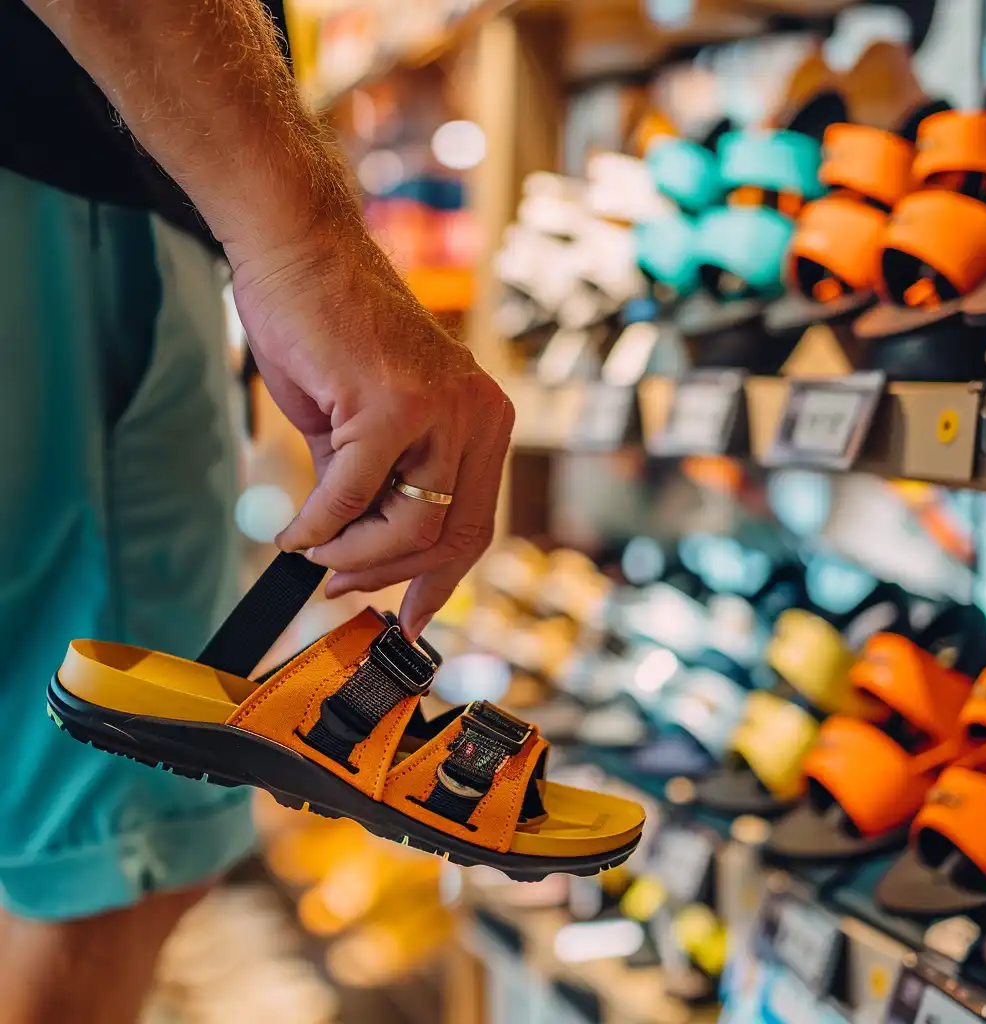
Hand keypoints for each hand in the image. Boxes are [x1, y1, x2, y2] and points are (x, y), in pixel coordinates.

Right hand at [230, 223, 513, 638]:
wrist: (298, 254)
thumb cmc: (330, 333)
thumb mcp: (365, 425)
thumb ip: (375, 486)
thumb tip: (358, 554)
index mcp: (484, 420)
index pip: (476, 525)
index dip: (442, 581)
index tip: (415, 619)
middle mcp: (477, 415)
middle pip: (449, 538)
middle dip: (391, 576)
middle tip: (337, 584)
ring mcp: (442, 408)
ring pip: (411, 527)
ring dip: (352, 556)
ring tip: (314, 550)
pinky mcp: (394, 402)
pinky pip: (353, 496)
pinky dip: (319, 526)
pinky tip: (295, 531)